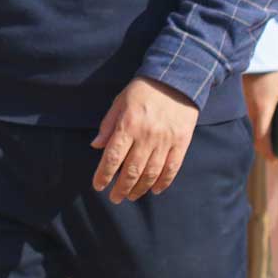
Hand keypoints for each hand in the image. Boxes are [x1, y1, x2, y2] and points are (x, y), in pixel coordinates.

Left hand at [91, 78, 199, 203]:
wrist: (176, 78)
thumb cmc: (143, 90)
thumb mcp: (120, 101)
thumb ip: (108, 125)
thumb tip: (96, 145)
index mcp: (128, 124)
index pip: (112, 157)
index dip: (104, 175)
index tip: (98, 186)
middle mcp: (146, 135)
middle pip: (131, 170)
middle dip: (121, 188)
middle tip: (115, 198)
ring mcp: (165, 140)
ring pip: (151, 173)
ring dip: (139, 188)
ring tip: (131, 196)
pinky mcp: (181, 142)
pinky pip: (172, 168)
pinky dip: (163, 182)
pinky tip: (154, 190)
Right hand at [243, 68, 277, 156]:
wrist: (258, 58)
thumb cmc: (275, 72)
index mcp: (263, 109)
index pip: (262, 137)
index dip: (268, 151)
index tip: (275, 160)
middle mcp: (254, 111)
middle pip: (257, 137)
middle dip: (266, 150)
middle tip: (276, 159)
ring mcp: (250, 108)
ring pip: (256, 130)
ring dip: (264, 141)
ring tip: (276, 148)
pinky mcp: (250, 104)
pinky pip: (256, 122)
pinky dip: (262, 131)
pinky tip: (272, 132)